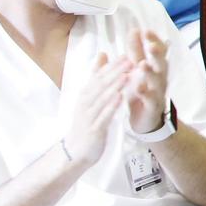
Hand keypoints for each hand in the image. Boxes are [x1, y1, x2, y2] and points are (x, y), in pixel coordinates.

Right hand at [61, 50, 131, 165]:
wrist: (75, 151)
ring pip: (102, 98)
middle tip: (130, 60)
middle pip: (101, 84)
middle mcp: (85, 103)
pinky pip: (103, 116)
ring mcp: (88, 116)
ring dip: (114, 86)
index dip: (112, 66)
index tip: (126, 55)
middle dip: (115, 72)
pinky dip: (111, 106)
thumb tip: (102, 54)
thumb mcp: (89, 98)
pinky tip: (120, 98)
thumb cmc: (85, 123)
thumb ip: (96, 77)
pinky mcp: (93, 129)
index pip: (99, 76)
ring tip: (127, 75)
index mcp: (85, 95)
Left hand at [121, 29, 170, 134]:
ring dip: (151, 72)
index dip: (154, 40)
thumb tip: (134, 29)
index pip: (159, 50)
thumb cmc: (142, 89)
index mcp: (156, 66)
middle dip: (157, 54)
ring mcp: (158, 91)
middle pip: (162, 63)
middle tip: (151, 45)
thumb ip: (135, 50)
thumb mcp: (137, 68)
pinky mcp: (153, 106)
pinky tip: (139, 88)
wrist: (146, 119)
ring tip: (143, 64)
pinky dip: (146, 93)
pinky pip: (151, 99)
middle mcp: (160, 77)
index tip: (145, 31)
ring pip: (158, 80)